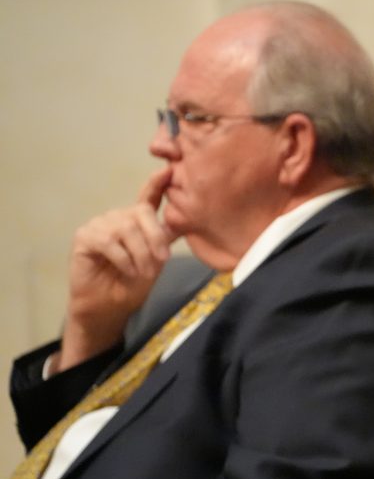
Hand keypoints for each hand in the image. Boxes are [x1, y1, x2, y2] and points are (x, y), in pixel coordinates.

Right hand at [56, 167, 177, 371]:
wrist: (108, 308)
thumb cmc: (132, 285)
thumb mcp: (157, 261)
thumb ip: (165, 239)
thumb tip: (184, 220)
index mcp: (137, 221)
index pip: (148, 197)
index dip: (157, 183)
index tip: (168, 170)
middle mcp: (118, 218)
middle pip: (141, 213)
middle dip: (155, 238)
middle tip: (162, 261)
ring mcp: (100, 224)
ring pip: (127, 229)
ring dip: (140, 254)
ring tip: (142, 272)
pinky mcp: (85, 237)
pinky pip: (109, 241)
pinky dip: (123, 258)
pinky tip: (126, 270)